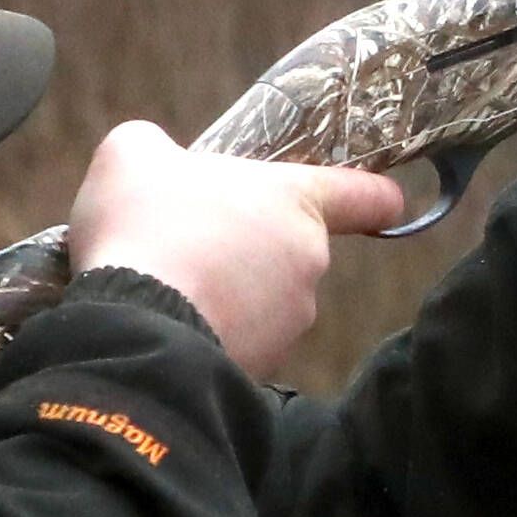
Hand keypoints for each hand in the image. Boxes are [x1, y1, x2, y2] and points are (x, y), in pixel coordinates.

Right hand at [67, 123, 405, 375]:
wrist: (136, 328)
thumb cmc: (146, 227)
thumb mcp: (132, 156)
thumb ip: (155, 147)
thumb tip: (155, 158)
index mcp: (296, 201)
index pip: (365, 196)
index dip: (376, 197)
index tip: (384, 203)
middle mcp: (308, 262)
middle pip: (293, 248)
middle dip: (250, 246)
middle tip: (190, 240)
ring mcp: (290, 322)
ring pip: (265, 299)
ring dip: (230, 293)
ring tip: (168, 286)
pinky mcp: (264, 368)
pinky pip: (242, 341)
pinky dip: (213, 333)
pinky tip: (168, 324)